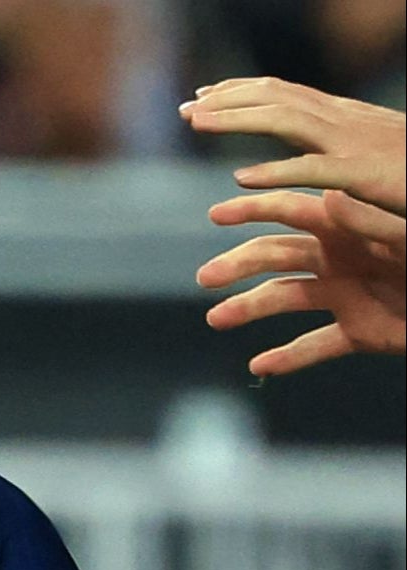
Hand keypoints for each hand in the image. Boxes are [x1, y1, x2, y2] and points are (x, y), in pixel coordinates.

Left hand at [183, 78, 405, 215]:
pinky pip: (315, 169)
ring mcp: (354, 144)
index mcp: (344, 117)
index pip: (283, 94)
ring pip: (287, 121)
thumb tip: (305, 154)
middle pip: (277, 99)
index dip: (240, 93)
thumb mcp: (368, 155)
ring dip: (238, 119)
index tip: (202, 98)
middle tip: (185, 109)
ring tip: (196, 123)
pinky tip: (242, 177)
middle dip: (227, 100)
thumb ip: (334, 151)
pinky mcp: (364, 174)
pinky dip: (278, 169)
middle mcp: (345, 121)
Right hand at [198, 189, 406, 372]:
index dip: (254, 210)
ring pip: (285, 300)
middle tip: (205, 280)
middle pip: (275, 258)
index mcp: (351, 230)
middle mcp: (339, 260)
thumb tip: (326, 196)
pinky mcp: (357, 332)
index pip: (292, 212)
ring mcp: (345, 296)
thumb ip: (369, 220)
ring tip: (217, 320)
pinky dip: (287, 357)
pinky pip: (314, 346)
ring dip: (249, 310)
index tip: (217, 214)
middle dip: (237, 266)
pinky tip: (258, 366)